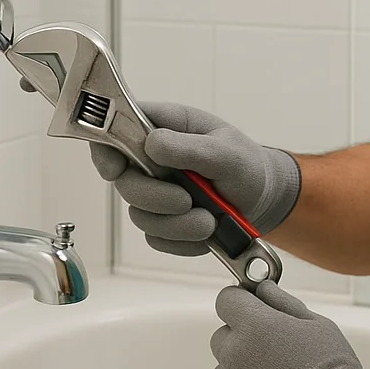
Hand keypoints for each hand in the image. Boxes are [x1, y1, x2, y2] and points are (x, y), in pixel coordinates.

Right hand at [89, 102, 300, 256]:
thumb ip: (191, 148)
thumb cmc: (246, 164)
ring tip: (210, 220)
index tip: (115, 169)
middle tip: (186, 200)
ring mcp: (155, 194)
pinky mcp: (164, 224)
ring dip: (176, 224)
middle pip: (124, 182)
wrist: (263, 199)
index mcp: (163, 128)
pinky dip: (183, 240)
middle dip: (155, 197)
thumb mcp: (227, 151)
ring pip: (140, 216)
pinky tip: (207, 231)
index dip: (105, 149)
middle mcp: (152, 161)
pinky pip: (158, 239)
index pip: (116, 130)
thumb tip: (152, 143)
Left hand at [210, 282, 369, 368]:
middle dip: (241, 339)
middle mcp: (235, 353)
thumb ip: (282, 302)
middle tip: (272, 353)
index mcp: (255, 325)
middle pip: (222, 336)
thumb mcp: (316, 324)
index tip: (253, 311)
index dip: (241, 303)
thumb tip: (261, 288)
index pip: (226, 300)